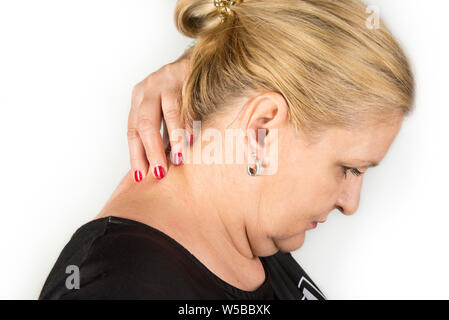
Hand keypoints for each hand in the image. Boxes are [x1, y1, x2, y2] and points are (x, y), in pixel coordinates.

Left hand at [128, 47, 192, 181]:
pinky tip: (191, 137)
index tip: (141, 175)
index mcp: (139, 99)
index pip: (133, 131)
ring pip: (167, 112)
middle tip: (160, 171)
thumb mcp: (163, 109)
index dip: (136, 154)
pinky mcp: (187, 74)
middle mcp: (149, 88)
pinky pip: (188, 102)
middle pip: (145, 123)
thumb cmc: (180, 89)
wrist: (200, 58)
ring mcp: (167, 79)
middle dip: (152, 150)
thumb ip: (160, 133)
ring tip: (179, 158)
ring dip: (173, 138)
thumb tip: (157, 164)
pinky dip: (189, 122)